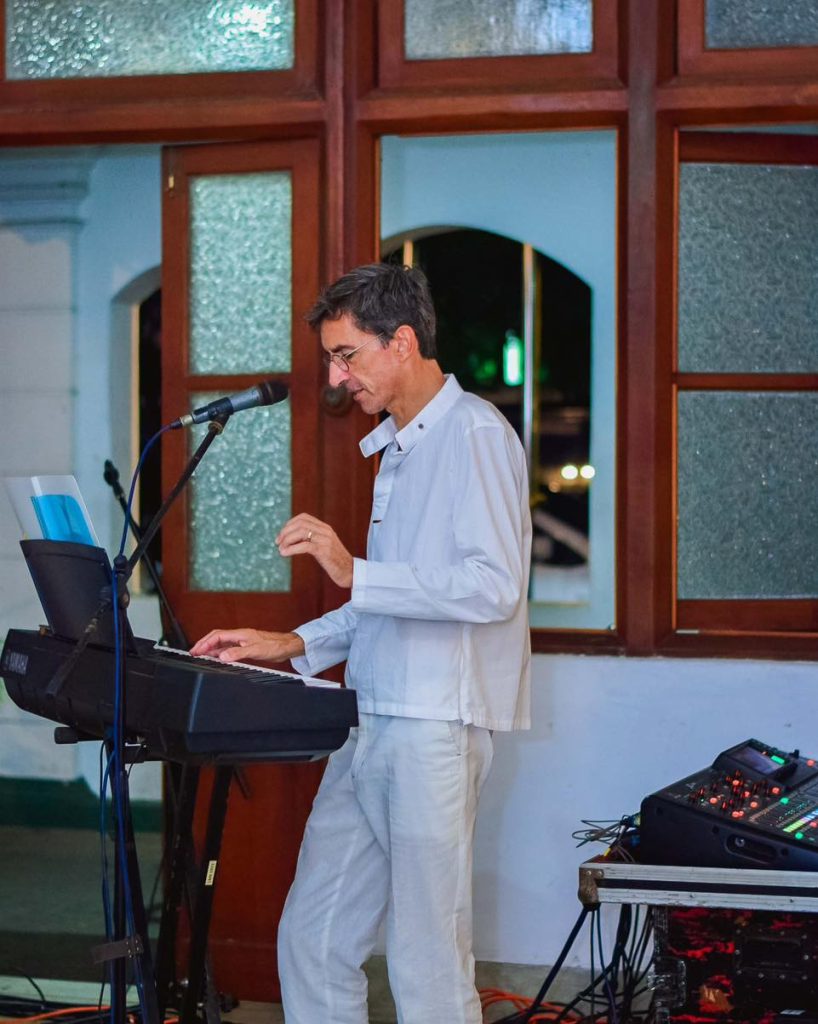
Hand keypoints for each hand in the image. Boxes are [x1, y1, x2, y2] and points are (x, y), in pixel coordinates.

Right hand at [189, 628, 304, 663]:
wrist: (287, 646)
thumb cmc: (275, 645)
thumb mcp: (255, 651)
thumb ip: (238, 653)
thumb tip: (223, 656)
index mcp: (240, 634)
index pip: (217, 636)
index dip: (205, 643)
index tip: (195, 651)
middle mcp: (239, 636)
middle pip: (216, 638)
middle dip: (203, 644)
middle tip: (193, 653)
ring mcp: (242, 641)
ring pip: (221, 644)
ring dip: (210, 649)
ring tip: (200, 656)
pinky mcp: (246, 647)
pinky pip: (228, 649)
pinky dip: (220, 653)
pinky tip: (217, 658)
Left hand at [276, 513, 353, 588]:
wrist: (350, 572)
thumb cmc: (334, 562)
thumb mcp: (323, 546)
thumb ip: (312, 540)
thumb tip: (291, 540)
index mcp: (325, 528)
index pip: (304, 518)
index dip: (289, 524)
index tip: (281, 535)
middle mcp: (326, 531)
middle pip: (300, 524)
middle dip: (285, 532)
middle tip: (278, 542)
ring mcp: (326, 540)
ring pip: (302, 532)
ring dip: (287, 540)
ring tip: (280, 549)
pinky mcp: (324, 551)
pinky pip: (305, 545)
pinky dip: (291, 548)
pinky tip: (284, 553)